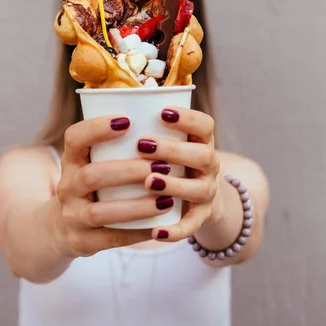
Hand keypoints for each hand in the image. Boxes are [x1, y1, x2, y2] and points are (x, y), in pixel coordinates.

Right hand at [55, 116, 180, 257]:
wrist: (61, 227)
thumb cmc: (91, 183)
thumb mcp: (91, 160)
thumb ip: (116, 141)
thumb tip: (154, 99)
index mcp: (70, 160)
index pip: (74, 138)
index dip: (97, 128)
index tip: (127, 121)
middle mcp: (66, 187)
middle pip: (92, 176)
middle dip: (128, 170)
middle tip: (162, 165)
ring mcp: (72, 216)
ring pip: (101, 212)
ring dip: (137, 206)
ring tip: (167, 198)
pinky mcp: (82, 242)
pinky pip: (110, 239)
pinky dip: (136, 233)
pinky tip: (160, 226)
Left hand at [137, 107, 220, 241]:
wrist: (192, 201)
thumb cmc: (167, 161)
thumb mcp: (166, 140)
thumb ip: (148, 123)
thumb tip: (116, 93)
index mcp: (200, 141)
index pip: (205, 125)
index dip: (187, 118)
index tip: (161, 112)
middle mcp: (208, 165)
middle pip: (202, 155)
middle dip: (173, 149)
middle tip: (142, 145)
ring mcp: (206, 192)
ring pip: (199, 189)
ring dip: (175, 185)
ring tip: (149, 182)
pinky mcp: (199, 218)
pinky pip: (191, 226)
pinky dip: (176, 231)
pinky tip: (156, 232)